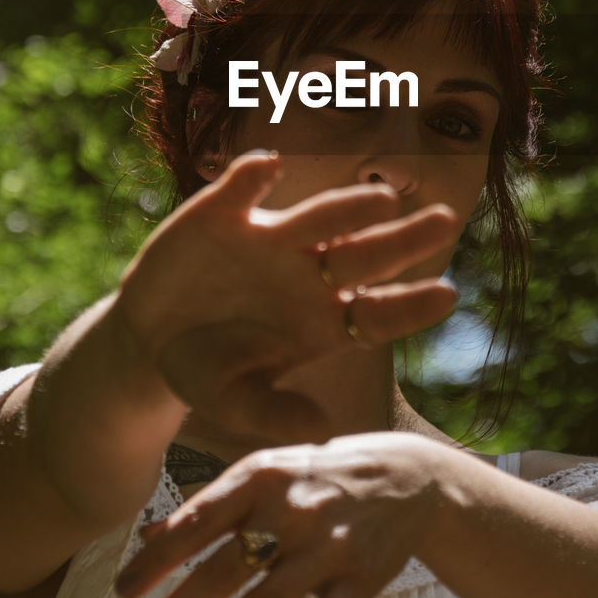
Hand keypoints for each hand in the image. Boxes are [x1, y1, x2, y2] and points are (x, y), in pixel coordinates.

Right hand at [115, 148, 457, 440]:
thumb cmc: (205, 373)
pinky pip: (244, 188)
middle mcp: (308, 272)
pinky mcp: (225, 213)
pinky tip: (268, 165)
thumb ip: (275, 414)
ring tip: (381, 200)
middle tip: (445, 223)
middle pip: (365, 254)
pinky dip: (253, 175)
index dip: (411, 304)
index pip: (377, 312)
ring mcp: (270, 239)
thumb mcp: (234, 401)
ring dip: (348, 207)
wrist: (149, 339)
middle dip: (403, 240)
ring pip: (318, 217)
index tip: (448, 294)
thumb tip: (324, 433)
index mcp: (322, 320)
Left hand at [116, 432, 442, 597]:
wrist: (410, 476)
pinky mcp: (363, 580)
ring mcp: (330, 547)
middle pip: (224, 571)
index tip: (123, 592)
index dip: (157, 561)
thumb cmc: (323, 474)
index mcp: (264, 475)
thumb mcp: (268, 472)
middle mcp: (294, 509)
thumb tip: (150, 535)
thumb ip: (212, 503)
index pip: (198, 522)